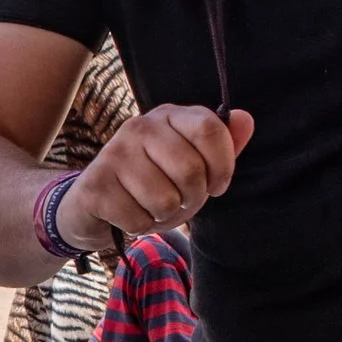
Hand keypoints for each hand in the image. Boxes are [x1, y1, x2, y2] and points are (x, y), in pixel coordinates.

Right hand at [61, 106, 256, 245]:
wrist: (95, 201)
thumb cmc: (153, 181)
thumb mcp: (192, 162)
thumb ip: (220, 145)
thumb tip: (245, 118)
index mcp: (167, 116)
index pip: (210, 130)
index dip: (223, 166)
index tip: (216, 185)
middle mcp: (138, 127)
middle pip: (191, 170)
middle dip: (192, 199)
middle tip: (179, 200)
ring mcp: (113, 154)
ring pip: (165, 200)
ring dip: (165, 215)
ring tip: (152, 206)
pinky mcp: (96, 186)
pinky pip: (139, 220)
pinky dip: (141, 226)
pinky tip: (131, 213)